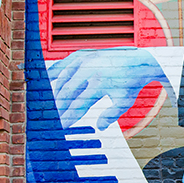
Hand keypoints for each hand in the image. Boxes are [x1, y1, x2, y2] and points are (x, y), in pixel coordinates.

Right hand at [47, 48, 168, 129]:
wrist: (136, 61)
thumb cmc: (129, 84)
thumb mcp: (124, 102)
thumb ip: (111, 115)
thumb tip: (100, 127)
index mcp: (100, 82)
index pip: (79, 104)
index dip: (68, 117)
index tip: (61, 126)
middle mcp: (89, 69)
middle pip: (67, 92)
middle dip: (58, 107)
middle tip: (52, 119)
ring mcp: (84, 60)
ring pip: (62, 79)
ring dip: (54, 93)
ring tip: (50, 106)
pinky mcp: (81, 54)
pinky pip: (62, 64)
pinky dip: (53, 74)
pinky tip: (47, 84)